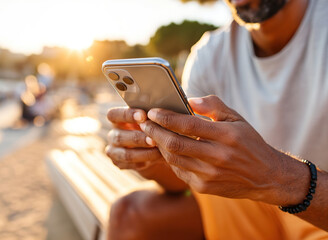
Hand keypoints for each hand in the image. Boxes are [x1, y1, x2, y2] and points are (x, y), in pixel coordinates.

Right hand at [106, 107, 159, 170]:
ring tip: (159, 151)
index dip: (126, 115)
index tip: (143, 115)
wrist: (151, 147)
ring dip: (143, 153)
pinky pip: (131, 165)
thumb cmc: (151, 127)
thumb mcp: (149, 119)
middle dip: (138, 138)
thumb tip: (160, 112)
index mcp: (116, 119)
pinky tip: (157, 158)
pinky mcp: (119, 164)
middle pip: (119, 137)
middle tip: (154, 139)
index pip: (113, 115)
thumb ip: (149, 116)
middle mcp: (112, 135)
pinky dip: (145, 161)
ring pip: (125, 154)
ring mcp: (113, 151)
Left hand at [139, 95, 308, 204]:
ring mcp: (210, 175)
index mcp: (226, 136)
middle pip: (175, 144)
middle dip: (154, 131)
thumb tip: (189, 100)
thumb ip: (214, 106)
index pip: (188, 125)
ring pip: (173, 159)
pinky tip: (166, 148)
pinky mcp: (204, 187)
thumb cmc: (249, 143)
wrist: (265, 176)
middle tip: (144, 122)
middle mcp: (218, 157)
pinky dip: (169, 158)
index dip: (166, 117)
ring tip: (151, 133)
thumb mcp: (237, 119)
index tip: (153, 111)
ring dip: (158, 145)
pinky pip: (178, 171)